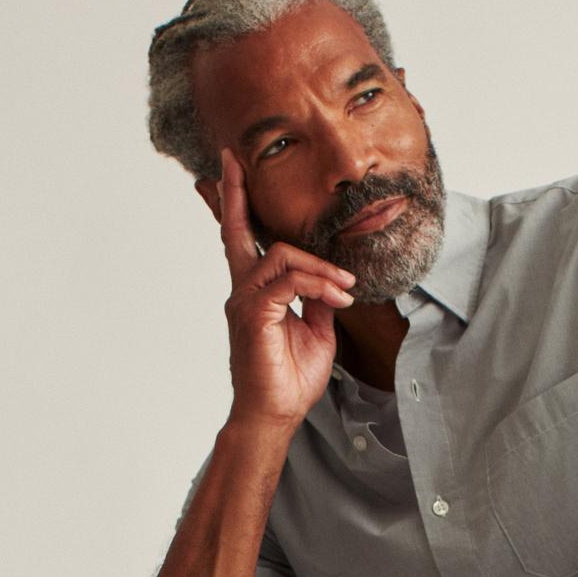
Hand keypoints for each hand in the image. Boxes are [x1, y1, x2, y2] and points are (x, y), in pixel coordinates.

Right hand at [210, 147, 357, 431]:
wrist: (275, 416)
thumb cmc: (290, 380)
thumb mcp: (316, 331)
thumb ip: (318, 299)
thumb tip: (329, 279)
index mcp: (256, 293)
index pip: (246, 242)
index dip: (238, 207)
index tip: (234, 173)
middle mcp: (243, 291)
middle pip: (235, 232)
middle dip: (234, 193)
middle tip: (233, 159)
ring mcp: (245, 302)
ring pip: (281, 256)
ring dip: (320, 268)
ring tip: (344, 289)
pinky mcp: (255, 315)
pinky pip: (289, 282)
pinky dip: (318, 284)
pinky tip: (337, 299)